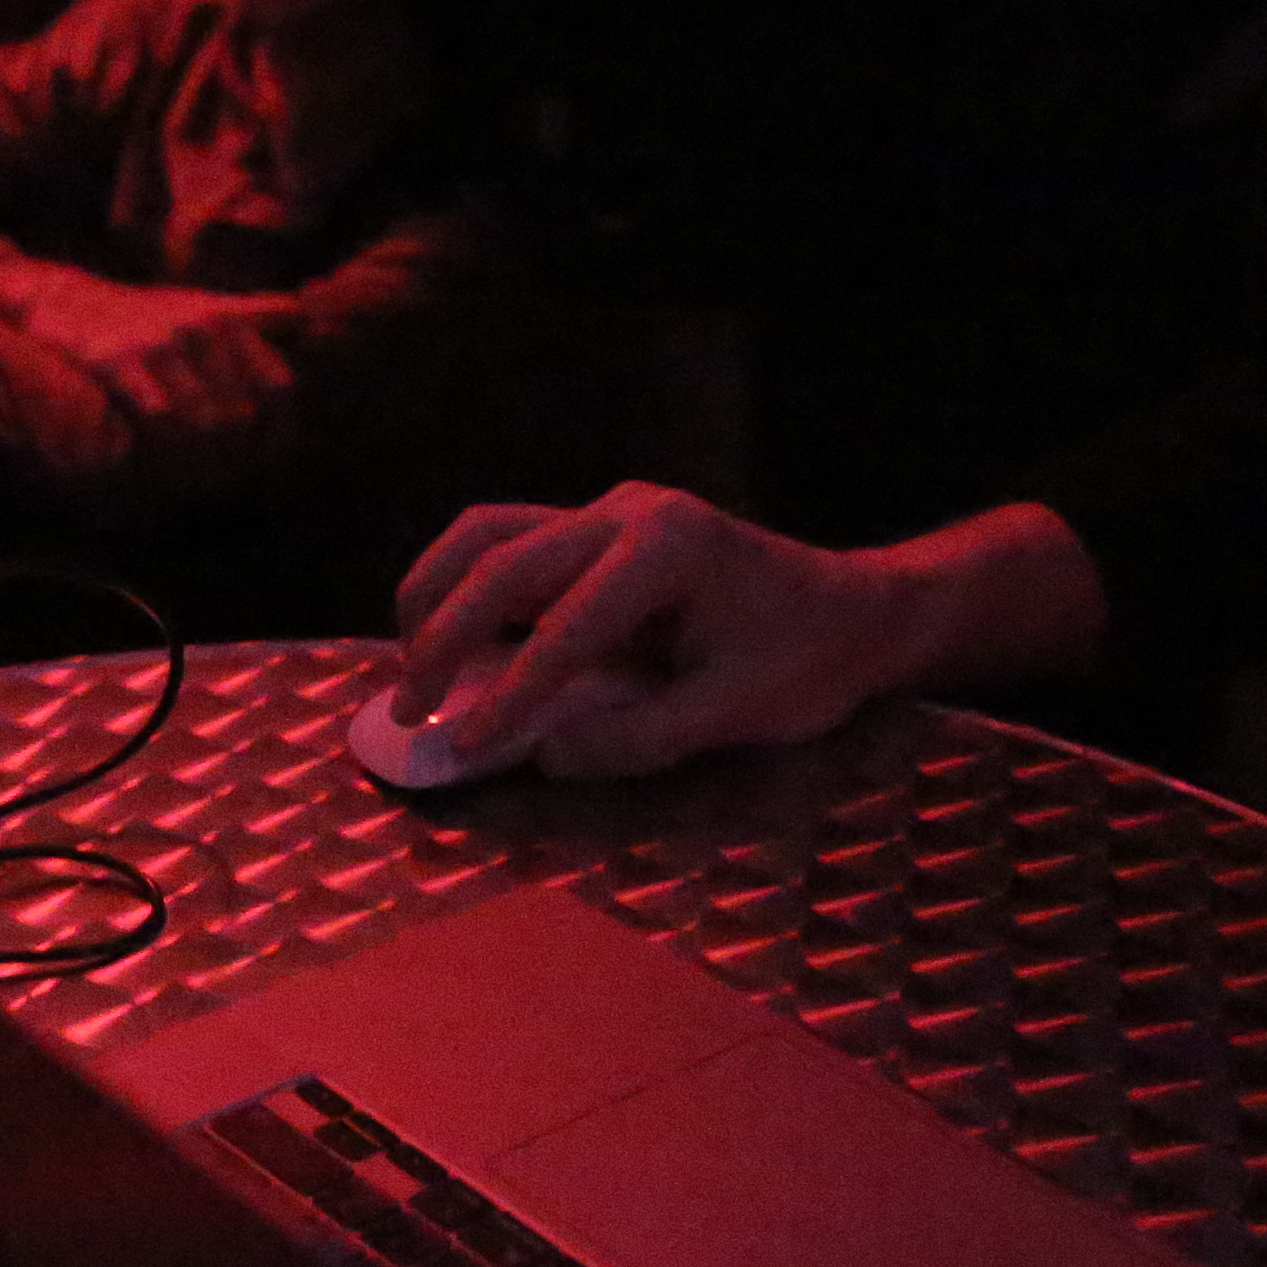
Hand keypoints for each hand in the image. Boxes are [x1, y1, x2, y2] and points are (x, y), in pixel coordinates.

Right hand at [387, 486, 1081, 779]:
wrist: (856, 610)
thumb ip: (639, 737)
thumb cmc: (809, 662)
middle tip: (410, 713)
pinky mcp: (600, 527)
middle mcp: (628, 512)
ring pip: (489, 532)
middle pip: (502, 560)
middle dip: (444, 637)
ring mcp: (611, 511)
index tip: (466, 749)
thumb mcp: (736, 715)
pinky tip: (448, 640)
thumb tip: (544, 755)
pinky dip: (464, 585)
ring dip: (437, 594)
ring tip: (410, 667)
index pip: (565, 627)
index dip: (509, 694)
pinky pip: (510, 542)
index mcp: (669, 549)